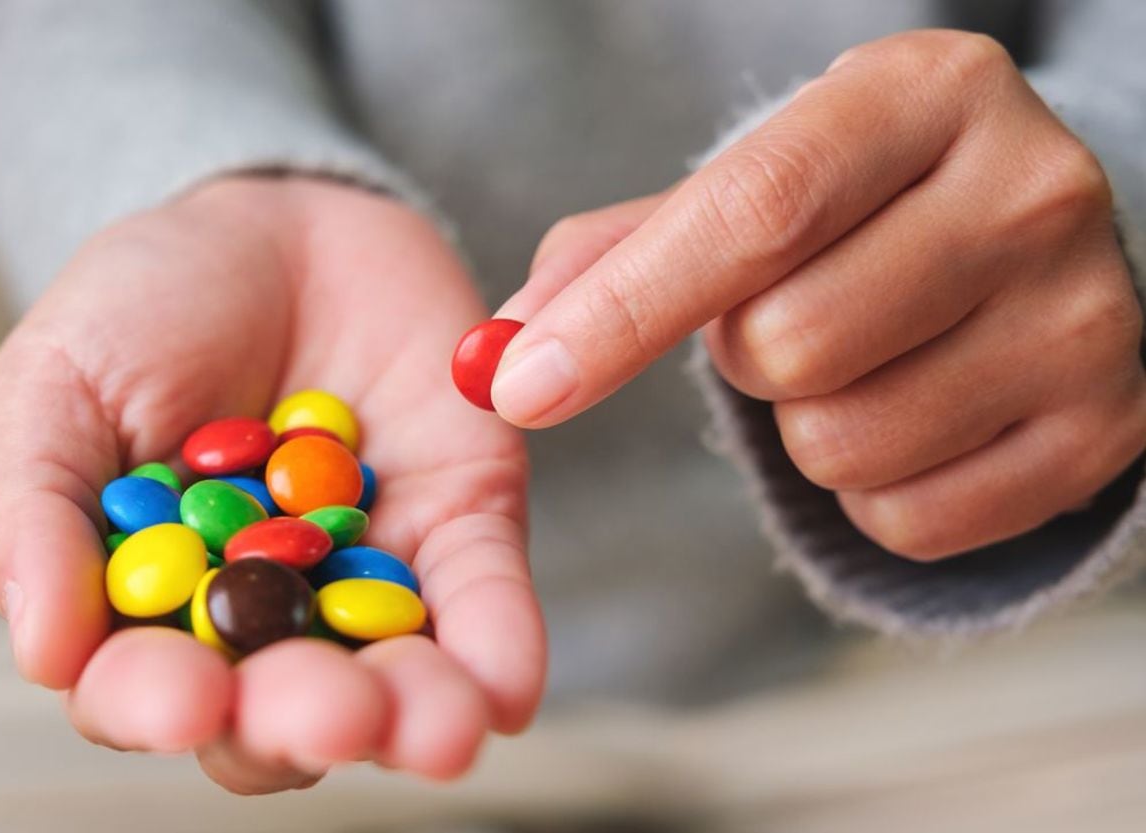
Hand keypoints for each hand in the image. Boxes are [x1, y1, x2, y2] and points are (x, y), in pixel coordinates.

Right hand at [0, 176, 543, 791]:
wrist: (268, 220)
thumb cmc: (136, 311)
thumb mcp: (52, 388)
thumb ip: (34, 513)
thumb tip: (46, 654)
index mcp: (145, 607)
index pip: (143, 688)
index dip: (158, 706)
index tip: (182, 699)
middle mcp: (260, 622)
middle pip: (276, 713)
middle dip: (301, 722)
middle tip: (328, 712)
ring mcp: (363, 582)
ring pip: (389, 681)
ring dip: (413, 715)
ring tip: (433, 727)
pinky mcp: (459, 527)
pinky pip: (480, 598)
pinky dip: (497, 647)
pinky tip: (504, 693)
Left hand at [495, 29, 1145, 559]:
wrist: (1035, 243)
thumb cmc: (865, 208)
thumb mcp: (758, 183)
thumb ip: (622, 252)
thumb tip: (495, 352)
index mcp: (926, 94)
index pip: (751, 213)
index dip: (620, 312)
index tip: (518, 388)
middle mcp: (1029, 191)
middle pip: (786, 346)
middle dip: (743, 356)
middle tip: (788, 316)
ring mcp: (1085, 317)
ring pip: (840, 445)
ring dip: (805, 427)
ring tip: (859, 361)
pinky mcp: (1105, 432)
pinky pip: (905, 519)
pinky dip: (870, 491)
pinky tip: (912, 418)